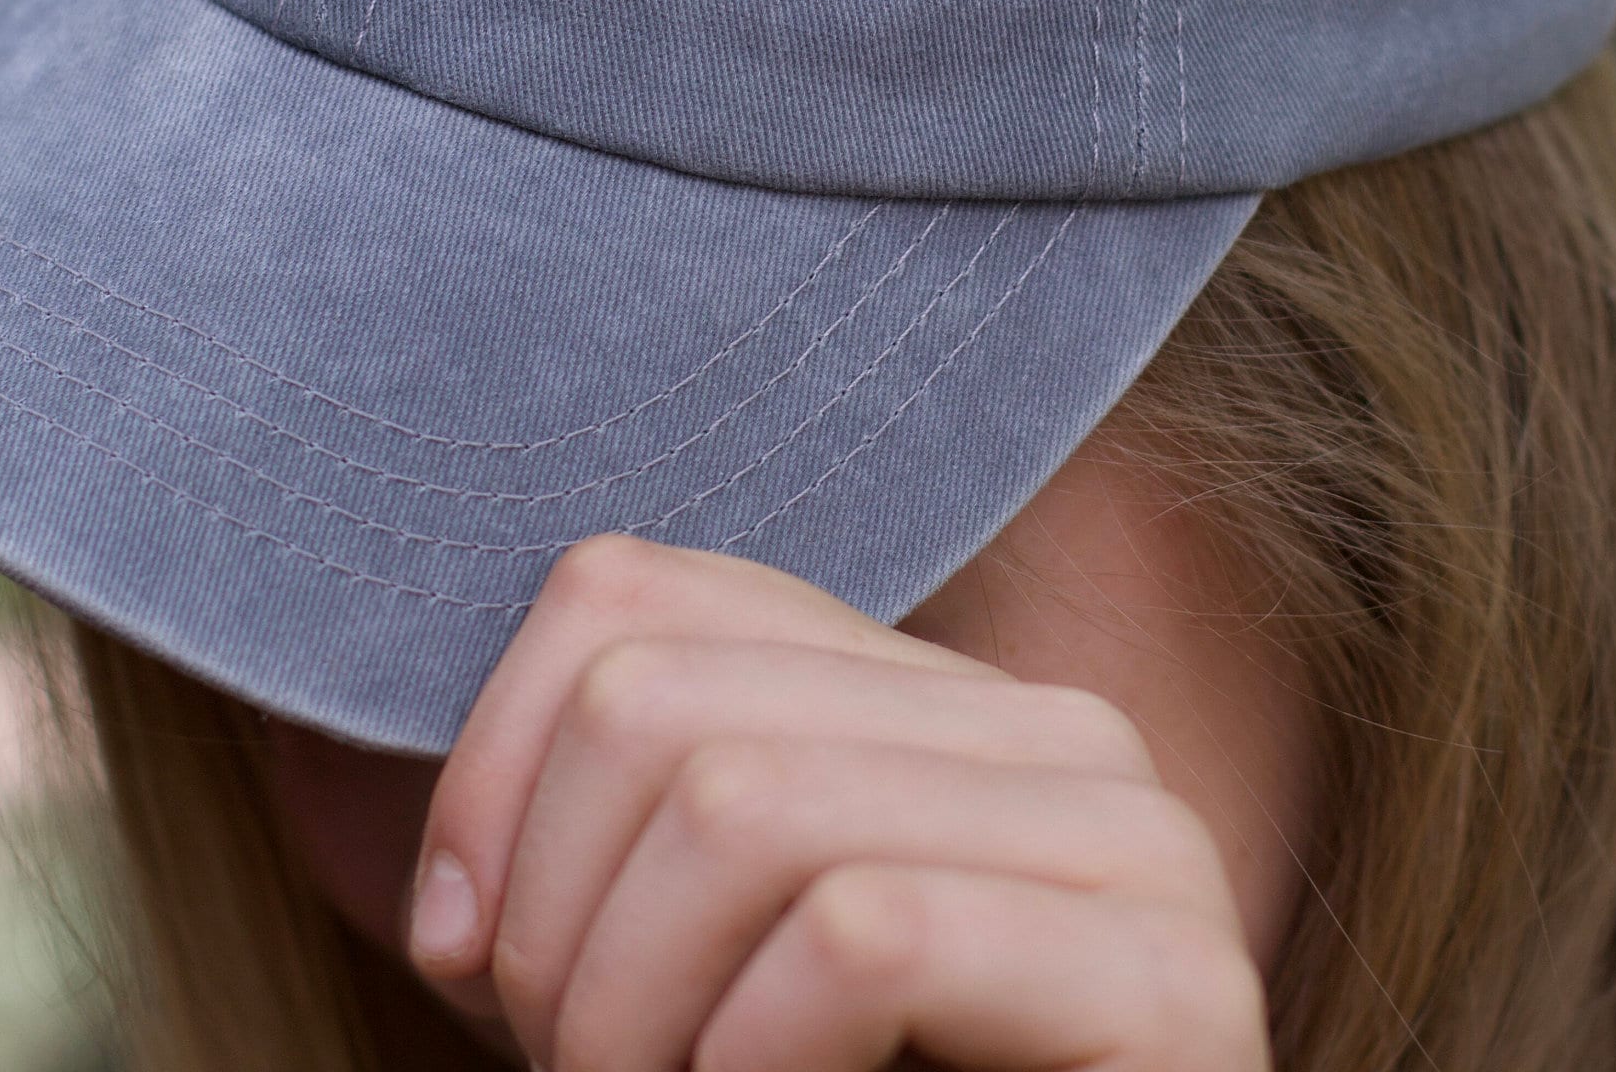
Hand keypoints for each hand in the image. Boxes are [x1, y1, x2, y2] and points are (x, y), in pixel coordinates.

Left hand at [402, 533, 1272, 1071]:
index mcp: (932, 698)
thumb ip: (600, 859)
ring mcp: (1140, 846)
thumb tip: (435, 867)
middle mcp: (1058, 732)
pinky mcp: (1181, 987)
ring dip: (632, 1024)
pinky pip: (863, 937)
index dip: (485, 779)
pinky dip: (749, 1065)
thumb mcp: (674, 987)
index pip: (625, 591)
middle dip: (556, 937)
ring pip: (742, 808)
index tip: (468, 959)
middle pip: (656, 704)